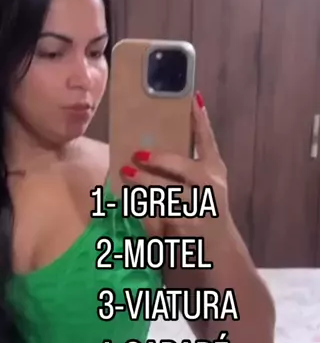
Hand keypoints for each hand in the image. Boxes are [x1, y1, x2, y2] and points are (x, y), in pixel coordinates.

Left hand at [120, 93, 230, 246]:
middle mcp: (211, 185)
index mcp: (214, 168)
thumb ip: (190, 158)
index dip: (200, 119)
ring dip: (145, 184)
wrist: (217, 244)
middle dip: (159, 160)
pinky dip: (144, 207)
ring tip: (126, 173)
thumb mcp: (206, 180)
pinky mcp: (188, 225)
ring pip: (168, 192)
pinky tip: (130, 202)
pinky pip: (161, 214)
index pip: (207, 139)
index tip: (192, 98)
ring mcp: (200, 207)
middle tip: (137, 153)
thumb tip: (163, 132)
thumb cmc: (205, 206)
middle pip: (183, 168)